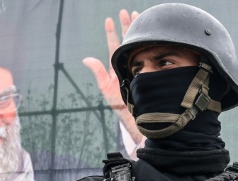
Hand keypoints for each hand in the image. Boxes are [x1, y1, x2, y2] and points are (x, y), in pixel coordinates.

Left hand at [82, 9, 142, 144]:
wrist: (135, 112)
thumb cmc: (119, 102)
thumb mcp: (105, 87)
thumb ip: (98, 71)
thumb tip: (86, 58)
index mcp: (117, 64)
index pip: (114, 45)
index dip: (111, 32)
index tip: (109, 19)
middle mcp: (128, 62)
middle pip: (127, 39)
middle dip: (126, 24)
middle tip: (126, 11)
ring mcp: (139, 63)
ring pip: (138, 42)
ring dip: (137, 29)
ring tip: (137, 14)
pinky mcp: (149, 67)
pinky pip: (150, 51)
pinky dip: (150, 41)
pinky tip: (152, 32)